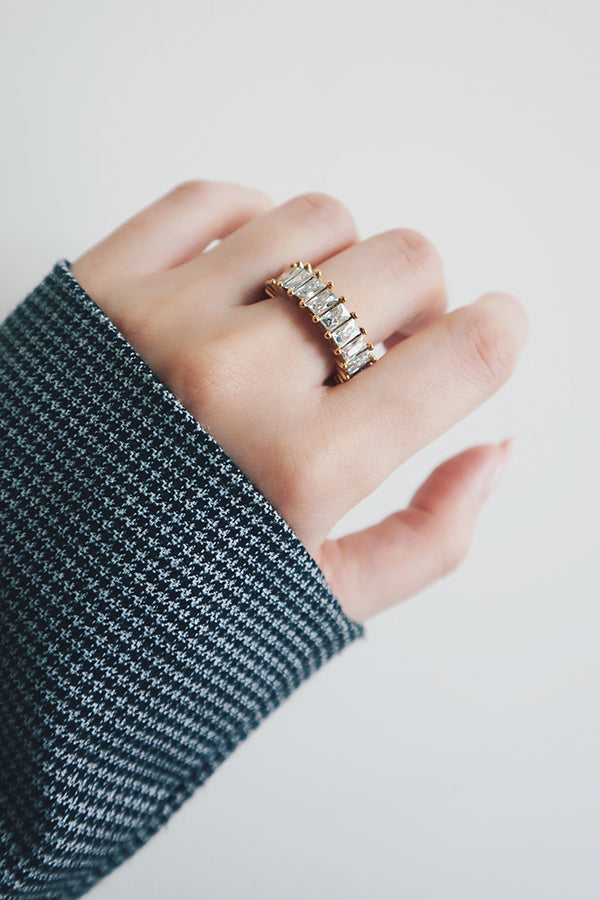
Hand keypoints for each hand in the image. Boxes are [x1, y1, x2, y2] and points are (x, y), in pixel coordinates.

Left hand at [70, 181, 529, 622]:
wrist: (16, 596)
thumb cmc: (160, 611)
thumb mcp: (314, 606)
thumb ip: (428, 536)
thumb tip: (492, 450)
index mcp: (302, 471)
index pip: (465, 352)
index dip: (498, 333)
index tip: (486, 335)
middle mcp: (233, 381)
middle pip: (405, 262)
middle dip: (416, 307)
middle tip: (379, 355)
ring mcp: (158, 320)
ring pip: (319, 218)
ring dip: (335, 271)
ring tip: (302, 331)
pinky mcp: (95, 285)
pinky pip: (214, 199)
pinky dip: (253, 231)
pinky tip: (248, 286)